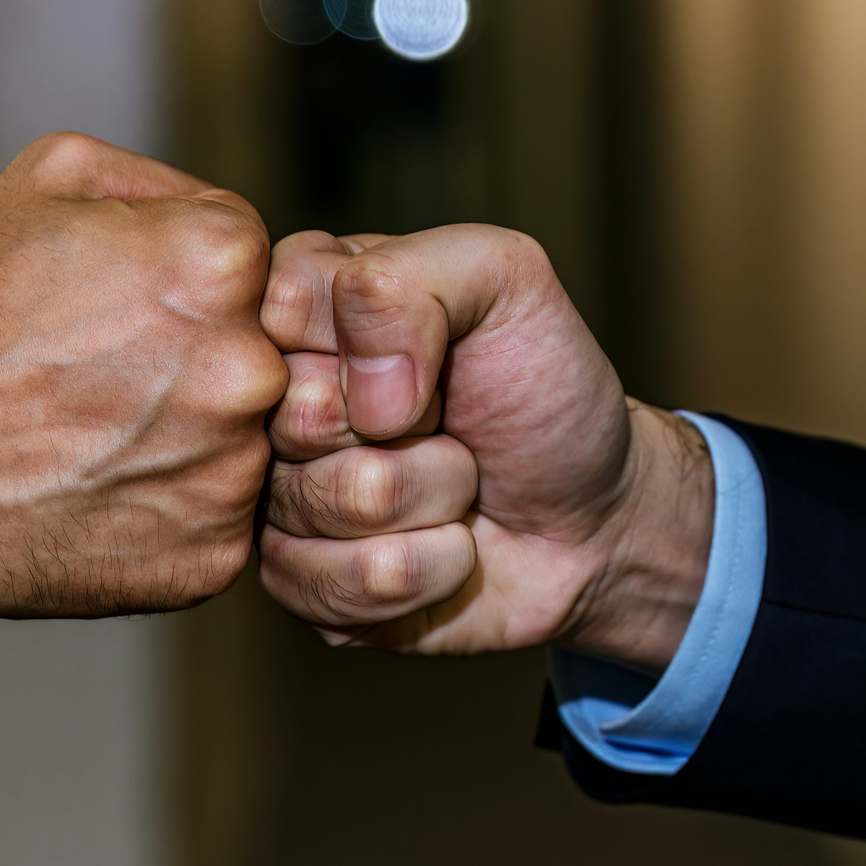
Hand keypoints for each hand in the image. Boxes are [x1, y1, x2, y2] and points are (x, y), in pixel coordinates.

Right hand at [0, 132, 287, 615]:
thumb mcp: (53, 178)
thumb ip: (165, 183)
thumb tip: (213, 222)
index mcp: (224, 264)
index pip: (259, 266)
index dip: (186, 284)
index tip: (122, 309)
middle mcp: (249, 370)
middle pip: (265, 357)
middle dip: (199, 363)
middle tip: (108, 379)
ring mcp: (231, 475)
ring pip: (246, 447)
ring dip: (188, 442)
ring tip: (93, 438)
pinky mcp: (208, 560)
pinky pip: (217, 526)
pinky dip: (168, 514)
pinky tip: (95, 492)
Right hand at [258, 225, 713, 669]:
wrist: (593, 520)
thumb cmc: (543, 392)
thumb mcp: (507, 283)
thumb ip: (413, 281)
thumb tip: (362, 397)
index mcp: (304, 303)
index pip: (278, 310)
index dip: (368, 345)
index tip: (430, 356)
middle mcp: (272, 399)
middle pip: (294, 416)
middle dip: (409, 431)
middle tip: (447, 424)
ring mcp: (276, 493)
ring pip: (317, 504)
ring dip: (427, 501)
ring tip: (455, 485)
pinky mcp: (295, 581)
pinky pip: (326, 584)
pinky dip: (419, 570)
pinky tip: (442, 550)